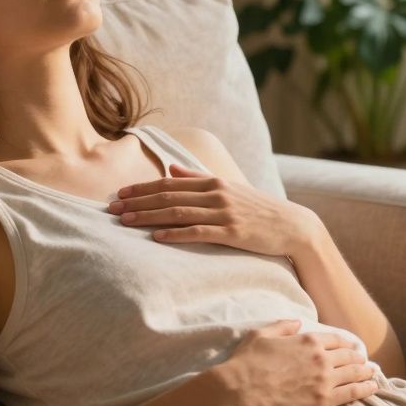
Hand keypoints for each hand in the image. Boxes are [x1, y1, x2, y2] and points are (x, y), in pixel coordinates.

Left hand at [111, 163, 321, 255]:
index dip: (142, 188)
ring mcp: (224, 213)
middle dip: (137, 202)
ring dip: (148, 216)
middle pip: (168, 196)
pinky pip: (198, 232)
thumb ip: (198, 178)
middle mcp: (216, 194)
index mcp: (213, 182)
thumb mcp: (228, 188)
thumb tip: (171, 168)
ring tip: (125, 222)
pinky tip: (156, 237)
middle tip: (112, 209)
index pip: (169, 183)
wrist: (293, 226)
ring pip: (178, 212)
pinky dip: (175, 233)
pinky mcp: (232, 232)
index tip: (119, 194)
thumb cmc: (257, 209)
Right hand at [216, 318, 380, 405]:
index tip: (352, 346)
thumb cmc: (247, 361)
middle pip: (349, 356)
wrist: (240, 389)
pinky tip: (373, 387)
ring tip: (373, 373)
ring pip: (354, 373)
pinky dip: (365, 389)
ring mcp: (324, 379)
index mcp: (308, 340)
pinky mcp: (323, 400)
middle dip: (358, 357)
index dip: (346, 343)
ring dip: (366, 372)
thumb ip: (283, 326)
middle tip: (364, 361)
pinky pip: (352, 393)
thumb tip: (297, 323)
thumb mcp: (262, 334)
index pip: (336, 339)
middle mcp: (321, 358)